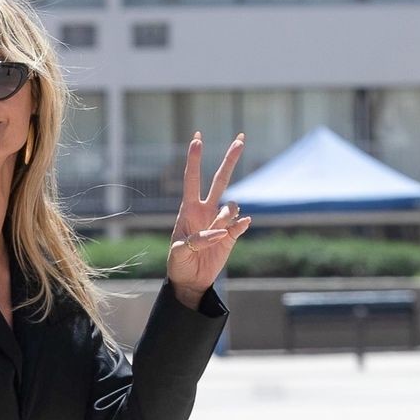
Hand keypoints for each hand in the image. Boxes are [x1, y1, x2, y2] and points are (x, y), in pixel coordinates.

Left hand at [167, 131, 252, 306]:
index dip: (194, 159)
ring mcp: (220, 222)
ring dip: (227, 216)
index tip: (197, 138)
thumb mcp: (179, 252)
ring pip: (232, 206)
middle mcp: (206, 211)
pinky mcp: (232, 235)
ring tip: (217, 235)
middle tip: (241, 138)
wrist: (191, 281)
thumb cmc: (178, 264)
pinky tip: (240, 227)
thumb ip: (196, 240)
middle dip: (230, 159)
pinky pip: (241, 224)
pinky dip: (240, 225)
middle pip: (220, 179)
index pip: (192, 180)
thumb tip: (218, 232)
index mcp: (189, 210)